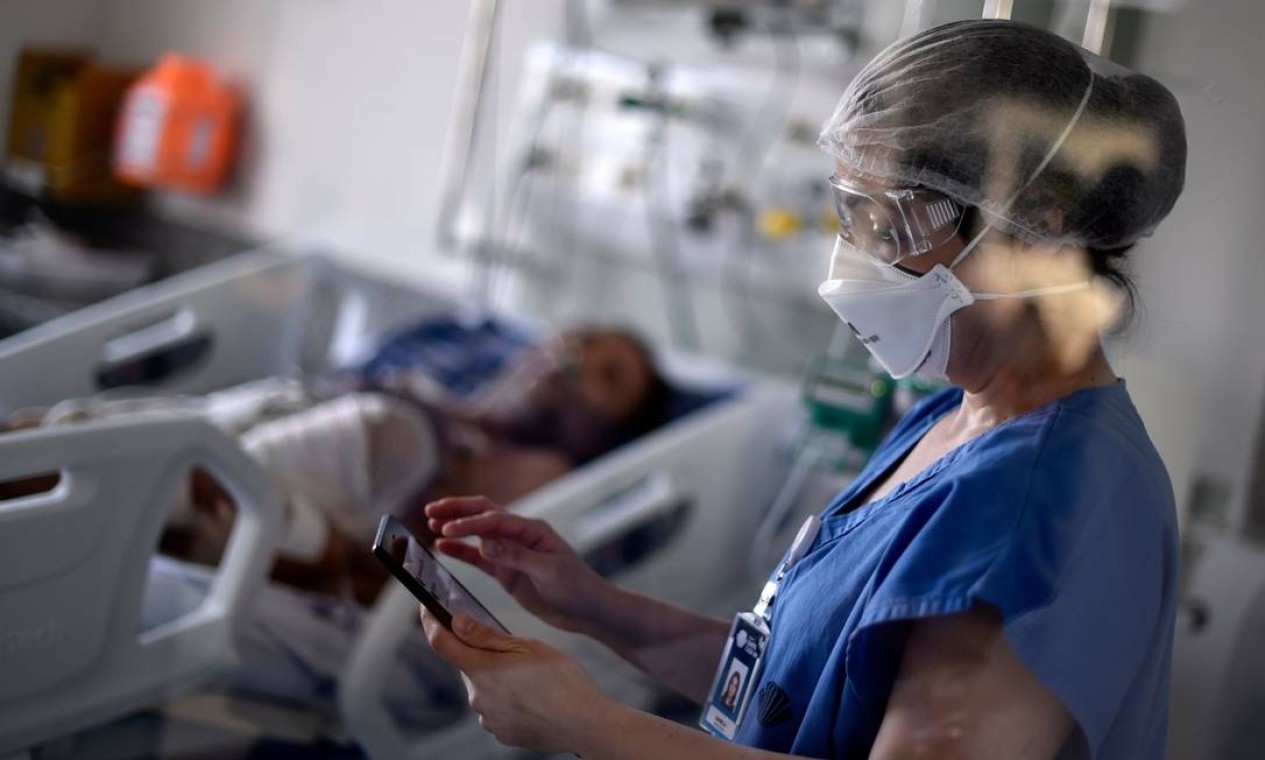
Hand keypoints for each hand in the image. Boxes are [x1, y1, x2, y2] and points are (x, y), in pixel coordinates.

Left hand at [422, 610, 610, 752]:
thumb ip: (486, 636)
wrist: (584, 723)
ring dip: (497, 677)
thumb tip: (456, 622)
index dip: (431, 624)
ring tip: (530, 676)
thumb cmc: (562, 681)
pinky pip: (496, 708)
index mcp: (483, 671)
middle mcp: (478, 698)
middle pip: (468, 666)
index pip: (442, 643)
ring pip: (484, 688)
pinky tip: (531, 695)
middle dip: (481, 653)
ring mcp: (489, 719)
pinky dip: (508, 698)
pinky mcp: (502, 734)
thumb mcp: (526, 647)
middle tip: (511, 649)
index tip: (426, 610)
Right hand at [425, 496, 608, 633]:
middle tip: (431, 510)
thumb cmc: (576, 587)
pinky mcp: (506, 571)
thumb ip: (517, 558)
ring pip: (478, 534)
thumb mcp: (549, 572)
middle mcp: (520, 536)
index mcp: (532, 530)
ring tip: (431, 523)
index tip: (447, 528)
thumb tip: (486, 544)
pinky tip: (443, 548)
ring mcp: (511, 553)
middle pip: (484, 515)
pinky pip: (479, 557)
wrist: (588, 610)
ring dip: (456, 528)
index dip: (470, 523)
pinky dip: (461, 551)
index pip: (495, 520)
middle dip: (458, 511)